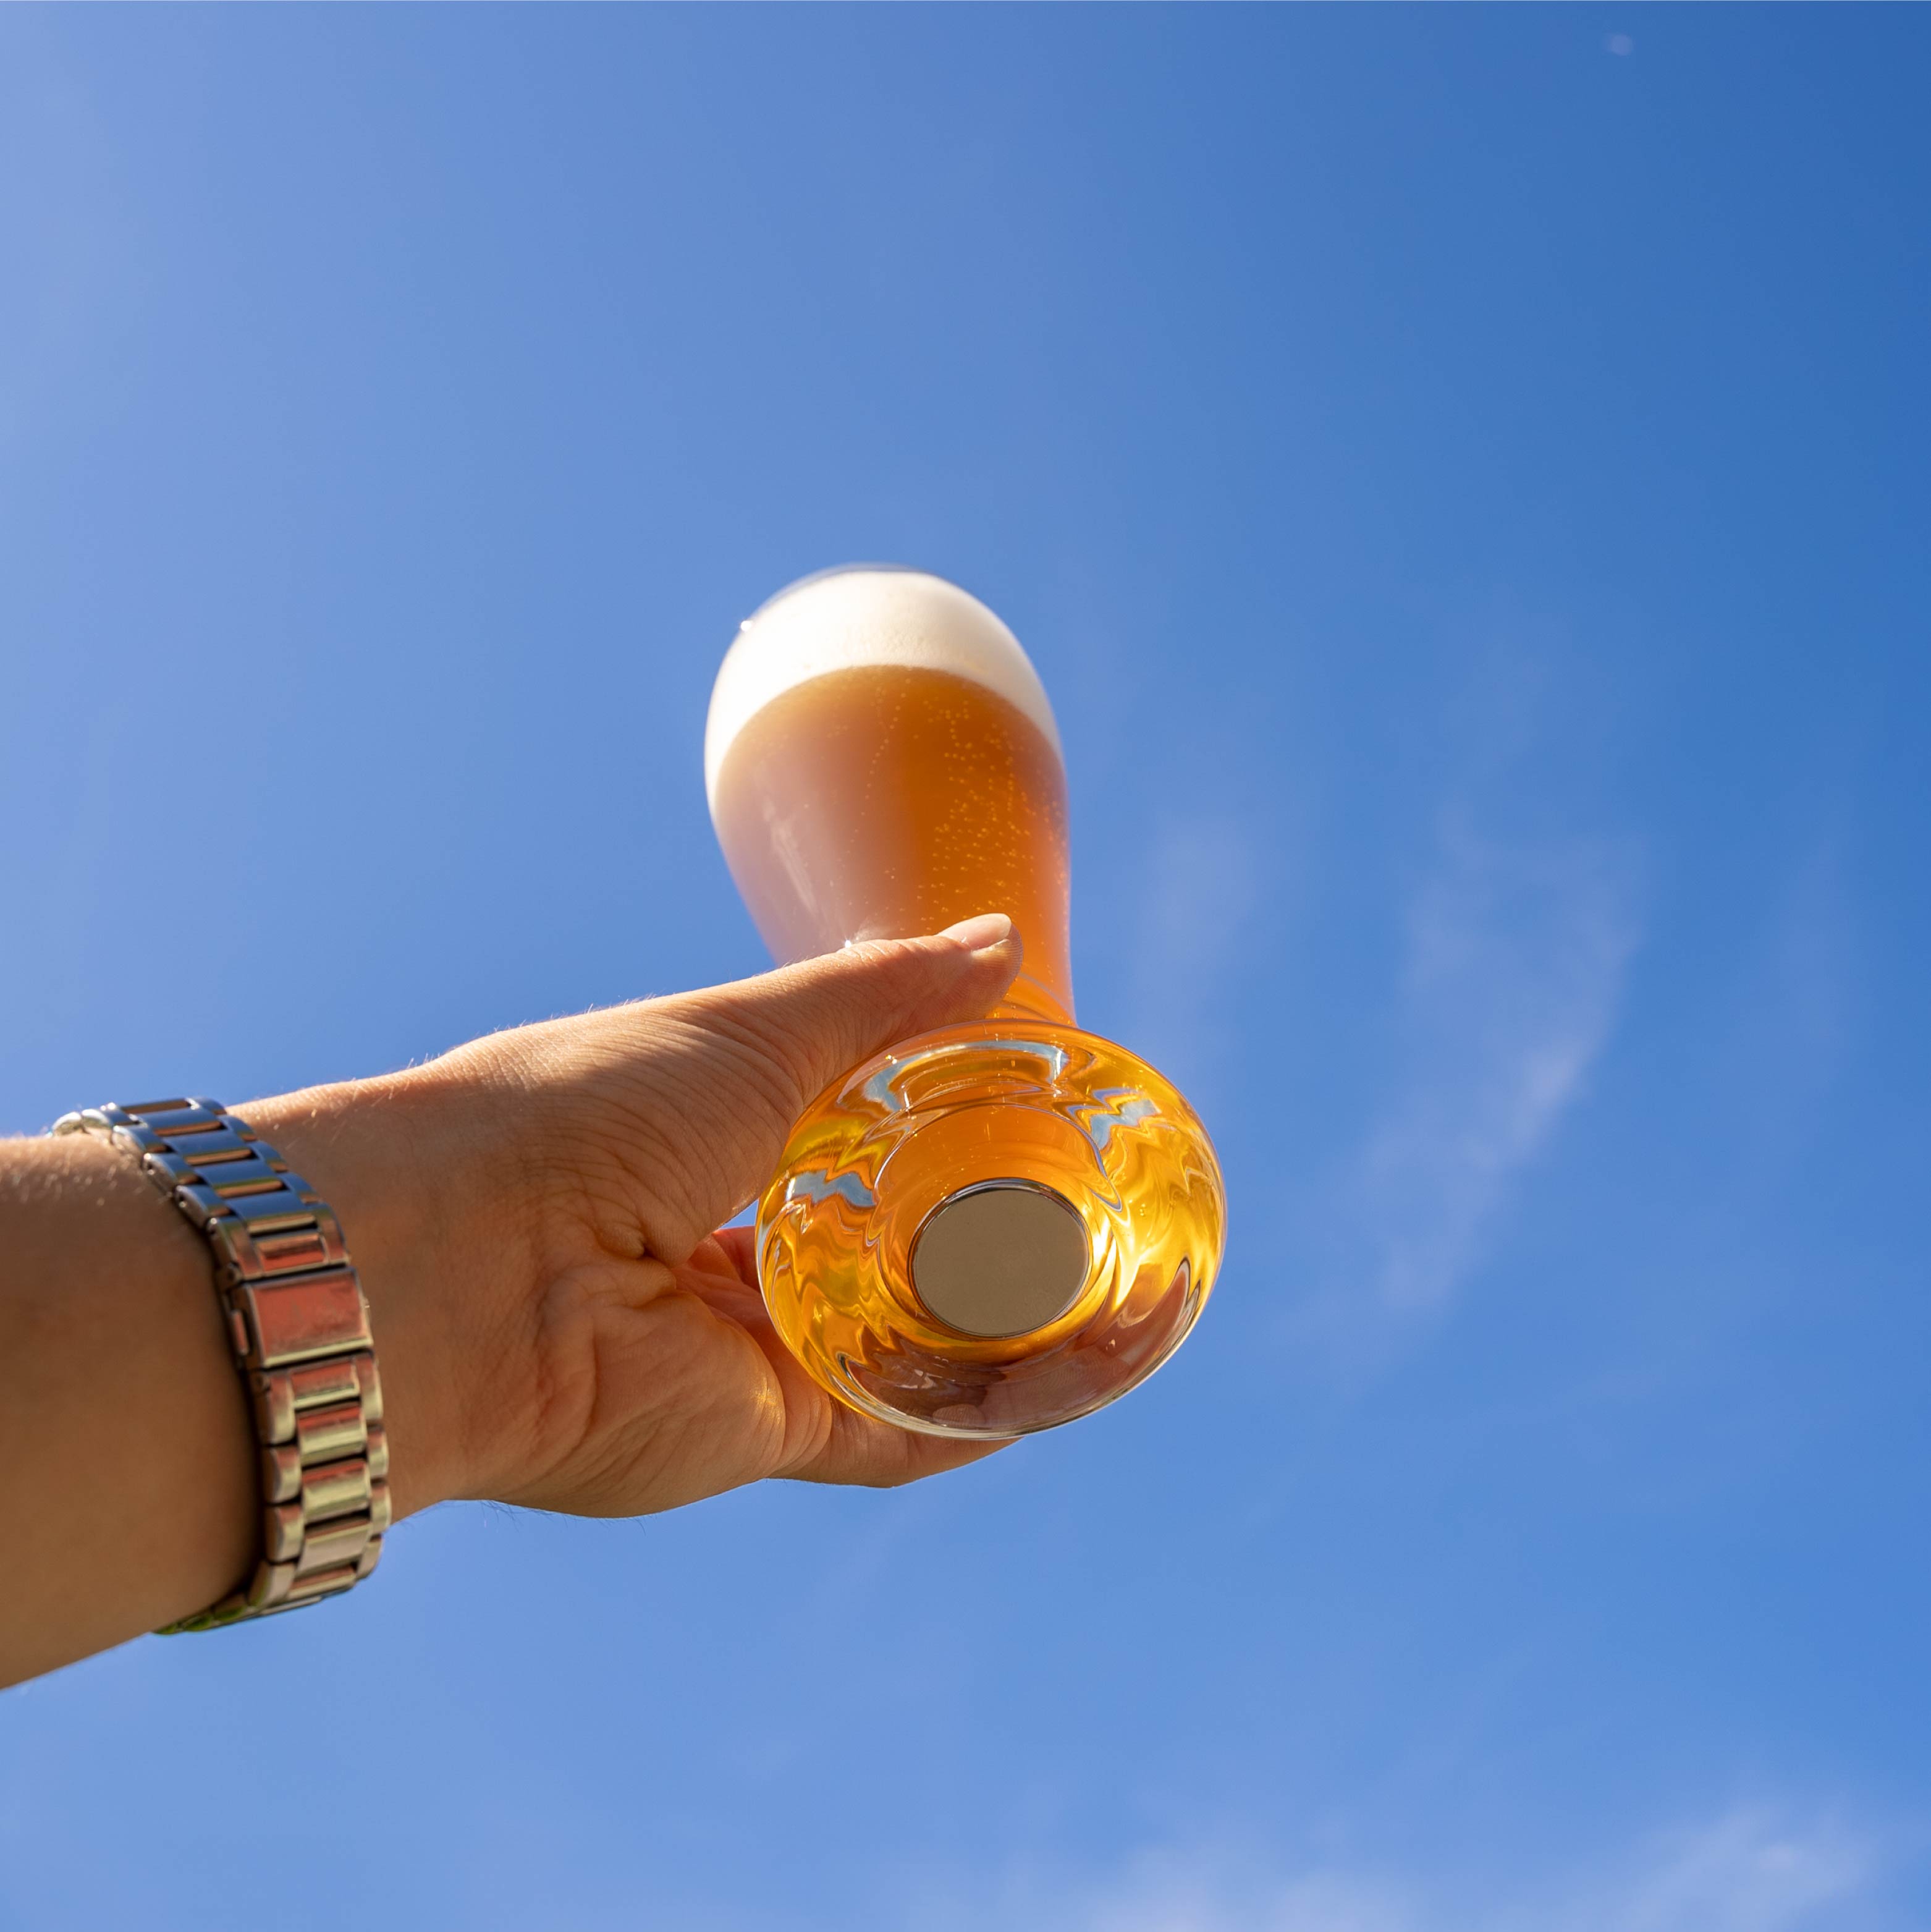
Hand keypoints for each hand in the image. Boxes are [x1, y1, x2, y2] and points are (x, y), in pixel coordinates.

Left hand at [247, 914, 1025, 1526]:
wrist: (474, 1259)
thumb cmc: (590, 1110)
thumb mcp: (754, 1027)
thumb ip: (882, 996)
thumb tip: (997, 943)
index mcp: (713, 1143)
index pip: (848, 1144)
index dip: (940, 1134)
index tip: (1035, 1119)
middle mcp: (732, 1252)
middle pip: (890, 1257)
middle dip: (990, 1246)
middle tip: (1101, 1219)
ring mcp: (754, 1349)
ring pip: (912, 1351)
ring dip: (1016, 1336)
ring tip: (1130, 1302)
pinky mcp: (770, 1435)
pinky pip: (904, 1432)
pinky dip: (990, 1416)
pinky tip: (1079, 1381)